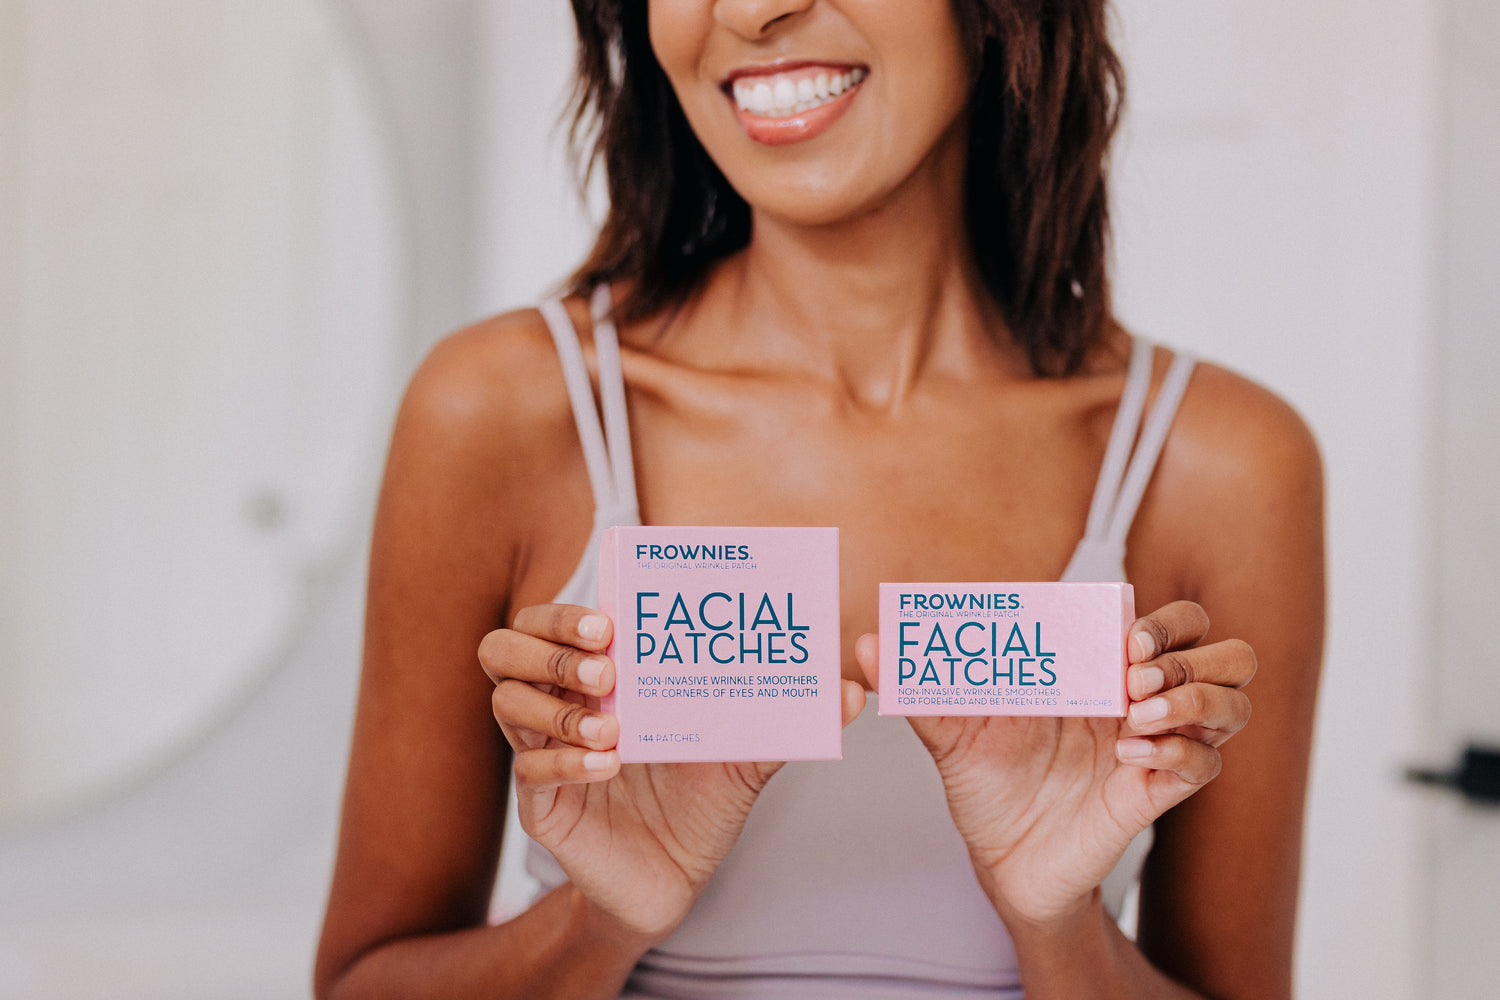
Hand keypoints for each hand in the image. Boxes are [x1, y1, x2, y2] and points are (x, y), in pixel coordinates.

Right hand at [481, 604, 866, 944]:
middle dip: (550, 646)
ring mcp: (545, 750)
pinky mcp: (542, 803)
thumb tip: (853, 690)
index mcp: (605, 674)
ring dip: (555, 705)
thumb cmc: (703, 802)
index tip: (614, 620)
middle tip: (606, 665)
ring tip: (614, 724)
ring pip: (505, 701)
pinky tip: (608, 764)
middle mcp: (565, 703)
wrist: (678, 878)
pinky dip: (567, 761)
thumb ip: (790, 719)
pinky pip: (529, 770)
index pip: (558, 620)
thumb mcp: (747, 754)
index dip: (571, 612)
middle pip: (506, 646)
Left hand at [855, 600, 1253, 928]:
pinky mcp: (1158, 790)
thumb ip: (915, 684)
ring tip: (1134, 715)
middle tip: (1134, 671)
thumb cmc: (983, 782)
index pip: (1161, 620)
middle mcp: (1135, 700)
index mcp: (1096, 668)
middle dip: (1190, 653)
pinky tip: (1130, 757)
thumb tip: (867, 641)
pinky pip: (1206, 762)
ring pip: (1233, 700)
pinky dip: (1179, 753)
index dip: (1156, 619)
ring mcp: (1154, 743)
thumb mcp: (946, 730)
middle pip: (1218, 649)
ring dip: (1196, 699)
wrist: (998, 858)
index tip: (1120, 635)